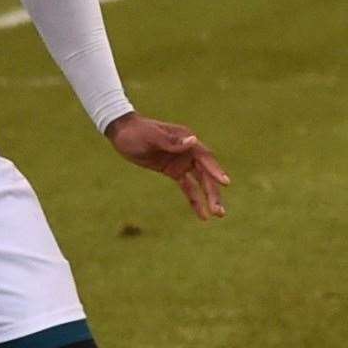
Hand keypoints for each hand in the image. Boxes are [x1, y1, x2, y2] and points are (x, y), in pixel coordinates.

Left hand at [105, 113, 229, 220]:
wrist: (122, 132)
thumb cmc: (136, 132)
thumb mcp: (151, 137)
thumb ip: (171, 141)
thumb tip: (193, 141)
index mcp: (186, 139)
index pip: (205, 157)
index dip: (215, 170)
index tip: (225, 183)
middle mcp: (189, 151)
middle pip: (206, 173)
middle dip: (214, 191)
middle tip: (220, 211)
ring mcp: (182, 162)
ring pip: (201, 182)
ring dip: (209, 197)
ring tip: (218, 215)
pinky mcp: (174, 171)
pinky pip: (188, 187)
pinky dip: (195, 200)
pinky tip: (202, 215)